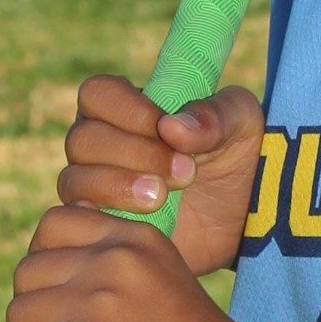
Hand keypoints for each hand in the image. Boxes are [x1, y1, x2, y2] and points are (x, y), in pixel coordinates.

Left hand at [2, 201, 267, 321]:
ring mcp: (98, 300)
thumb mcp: (164, 282)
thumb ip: (117, 270)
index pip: (54, 224)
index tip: (51, 294)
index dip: (42, 260)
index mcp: (135, 237)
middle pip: (28, 271)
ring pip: (19, 314)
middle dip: (28, 307)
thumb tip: (49, 282)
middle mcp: (114, 259)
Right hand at [52, 73, 263, 279]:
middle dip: (133, 154)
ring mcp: (96, 188)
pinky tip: (146, 223)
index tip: (168, 130)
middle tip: (184, 172)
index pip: (97, 93)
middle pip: (82, 139)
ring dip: (117, 186)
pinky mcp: (101, 228)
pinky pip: (77, 223)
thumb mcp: (242, 124)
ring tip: (163, 198)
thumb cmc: (239, 156)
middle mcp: (102, 145)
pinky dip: (105, 221)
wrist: (247, 220)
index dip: (127, 111)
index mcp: (127, 108)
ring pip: (74, 180)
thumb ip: (214, 116)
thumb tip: (172, 128)